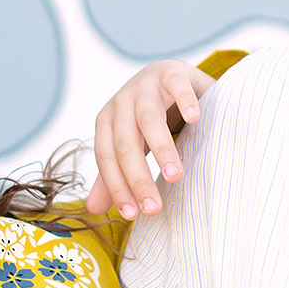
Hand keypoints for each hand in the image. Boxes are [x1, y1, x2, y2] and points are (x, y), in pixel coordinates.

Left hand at [87, 60, 215, 218]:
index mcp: (106, 121)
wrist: (169, 76)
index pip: (106, 157)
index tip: (133, 215)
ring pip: (149, 118)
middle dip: (138, 178)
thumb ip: (113, 173)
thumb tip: (93, 209)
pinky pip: (177, 86)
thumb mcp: (131, 144)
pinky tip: (195, 119)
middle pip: (126, 143)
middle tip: (154, 208)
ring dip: (161, 148)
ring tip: (174, 175)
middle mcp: (121, 102)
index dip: (117, 186)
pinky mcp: (172, 72)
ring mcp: (146, 85)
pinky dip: (185, 102)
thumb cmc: (149, 117)